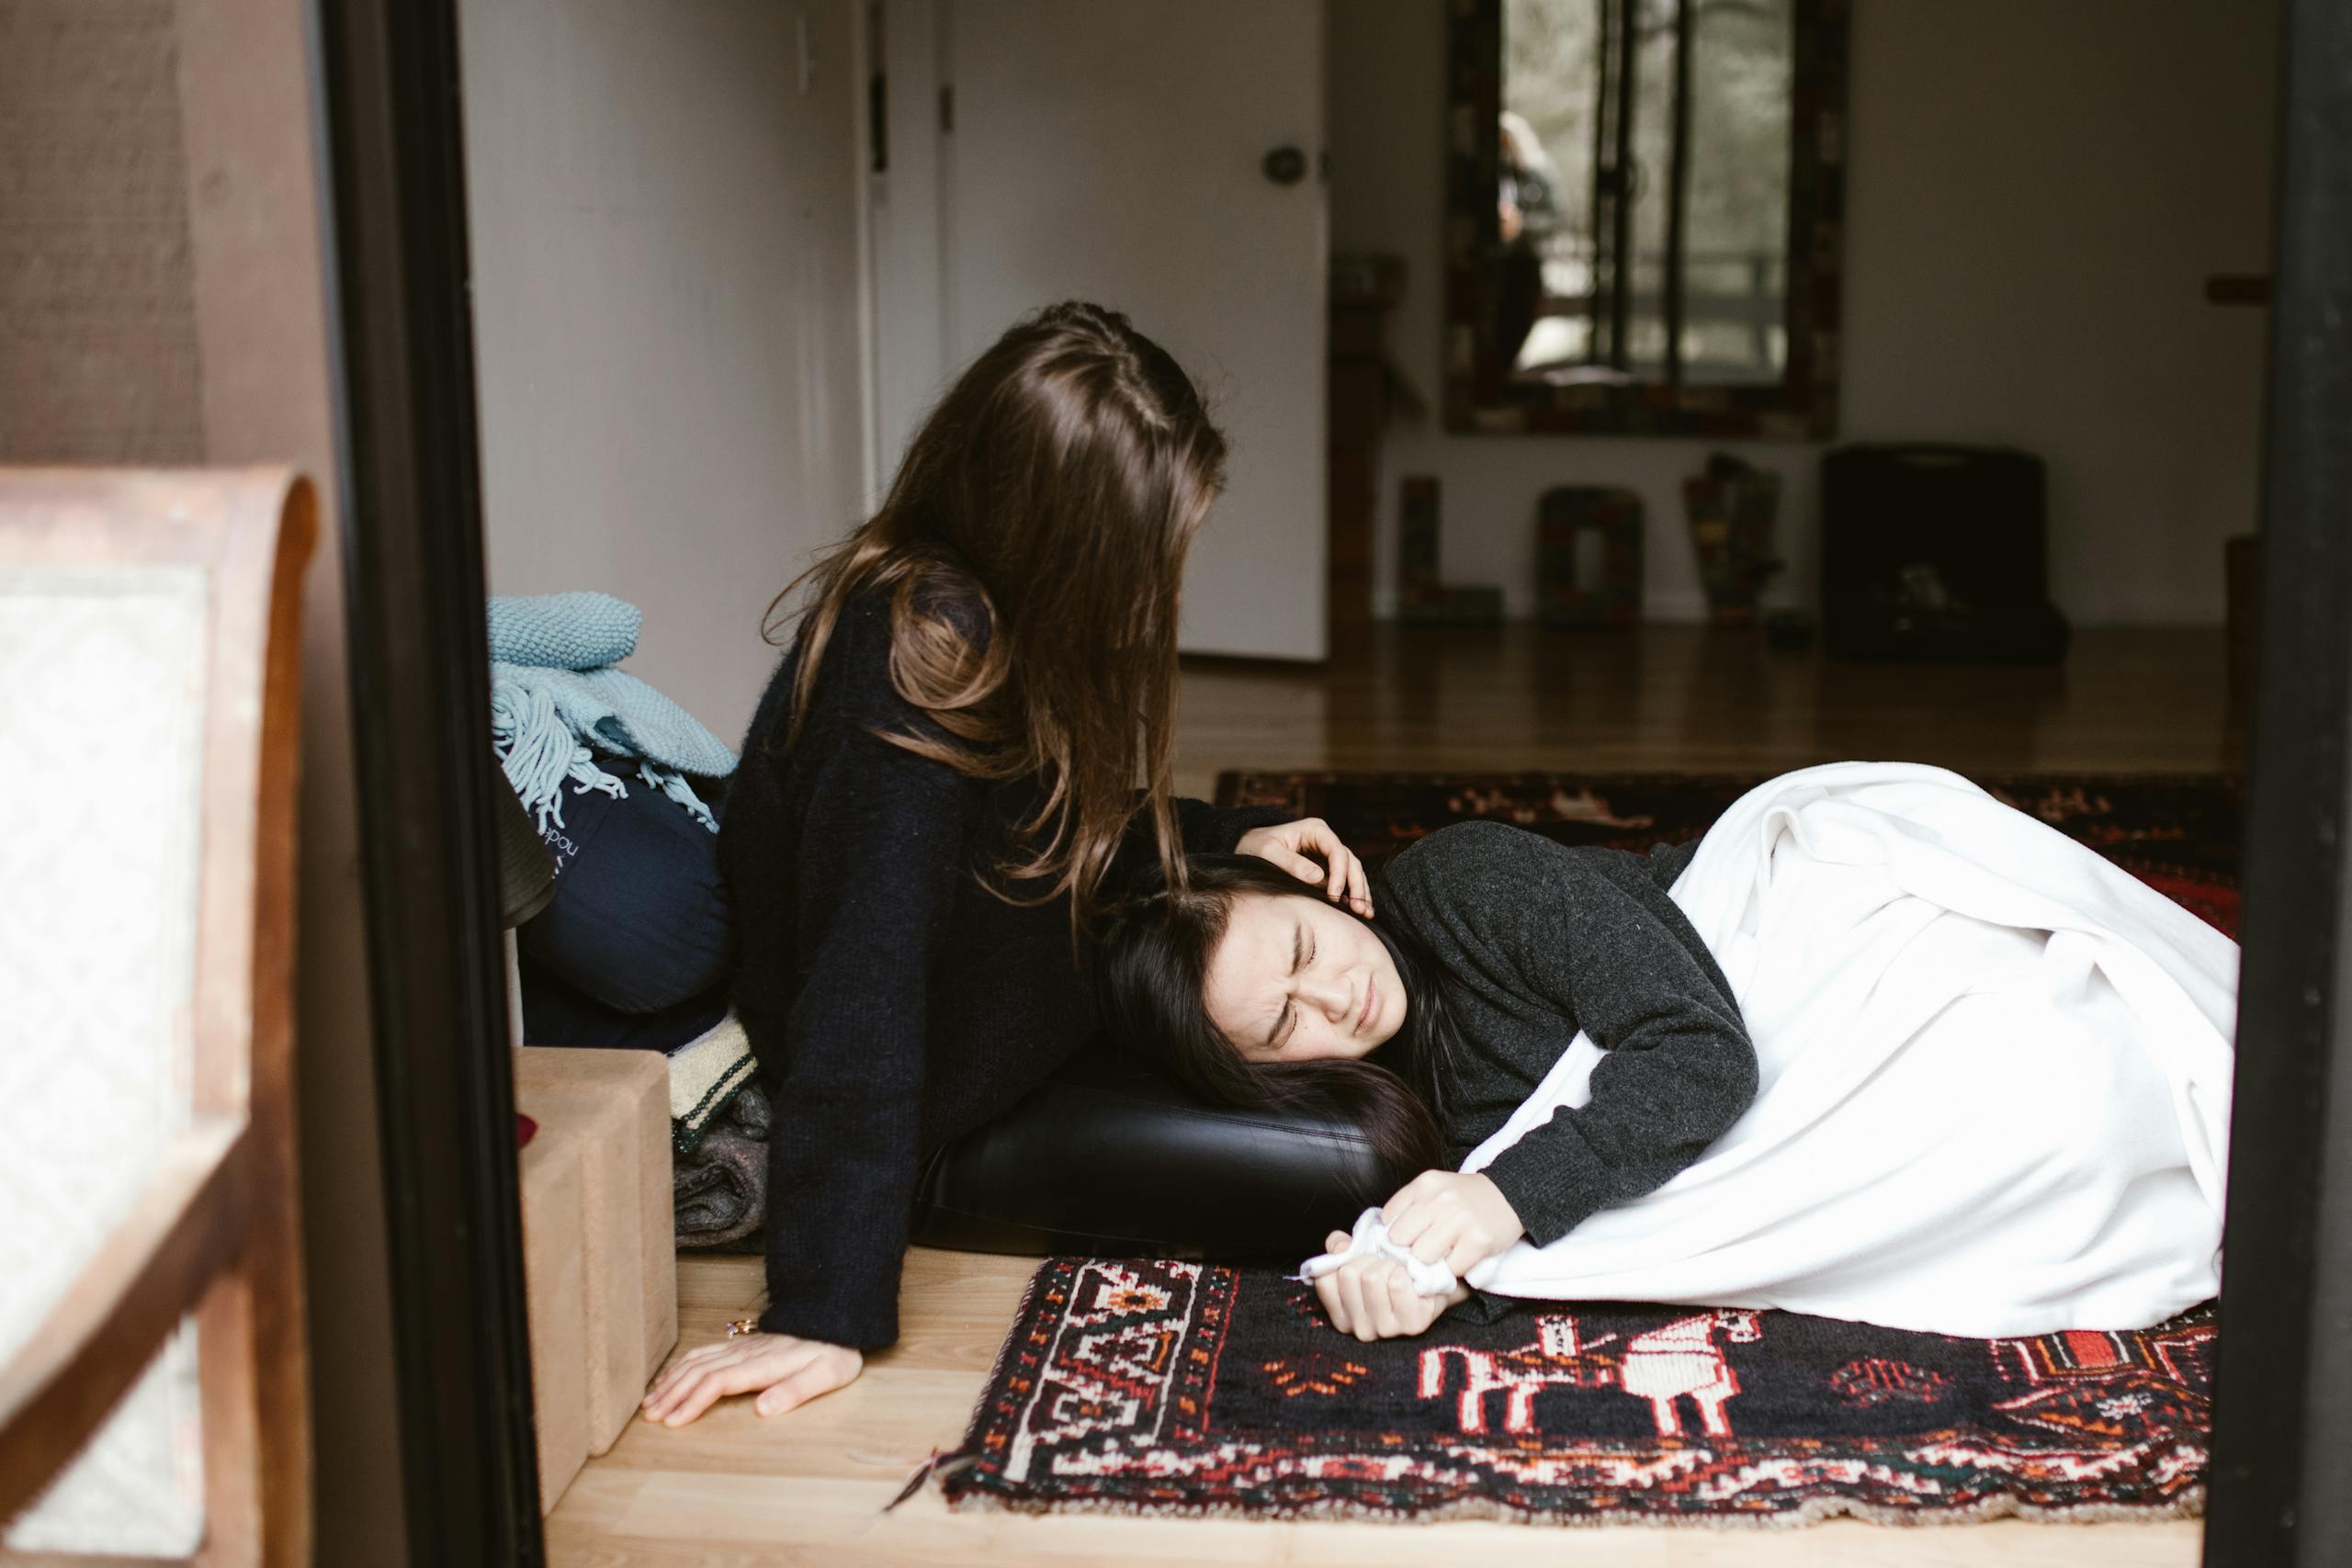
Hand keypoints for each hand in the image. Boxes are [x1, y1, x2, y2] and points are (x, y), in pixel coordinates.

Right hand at [639, 1330, 861, 1426]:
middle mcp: (747, 1352)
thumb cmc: (834, 1352)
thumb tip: (762, 1409)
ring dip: (672, 1380)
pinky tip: (670, 1375)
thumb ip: (795, 1391)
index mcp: (764, 1363)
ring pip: (697, 1360)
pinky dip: (682, 1364)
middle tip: (649, 1417)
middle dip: (672, 1395)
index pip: (718, 1382)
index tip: (672, 1421)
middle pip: (700, 1372)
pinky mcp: (743, 1343)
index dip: (693, 1401)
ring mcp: (742, 1345)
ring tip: (650, 1401)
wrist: (837, 1321)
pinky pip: (705, 1351)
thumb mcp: (827, 1375)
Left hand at [1236, 818, 1372, 916]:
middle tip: (1358, 908)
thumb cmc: (1255, 846)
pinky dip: (1353, 895)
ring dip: (1360, 892)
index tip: (1333, 896)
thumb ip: (1292, 864)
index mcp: (1316, 830)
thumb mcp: (1268, 852)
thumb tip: (1319, 878)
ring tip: (1365, 912)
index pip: (1337, 850)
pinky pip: (1345, 881)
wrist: (1247, 848)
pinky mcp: (1326, 869)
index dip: (1339, 874)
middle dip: (1356, 885)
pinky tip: (1361, 911)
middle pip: (1351, 861)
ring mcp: (1328, 855)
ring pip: (1353, 872)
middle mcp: (1326, 840)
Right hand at [1314, 1231, 1467, 1340]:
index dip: (1345, 1262)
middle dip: (1369, 1259)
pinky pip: (1397, 1283)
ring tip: (1398, 1271)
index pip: (1326, 1280)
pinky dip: (1405, 1271)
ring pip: (1372, 1278)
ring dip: (1388, 1264)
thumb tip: (1339, 1245)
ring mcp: (1386, 1330)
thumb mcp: (1359, 1257)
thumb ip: (1340, 1247)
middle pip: (1349, 1275)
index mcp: (1342, 1316)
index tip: (1361, 1264)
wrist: (1433, 1283)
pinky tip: (1411, 1279)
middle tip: (1384, 1265)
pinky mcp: (1412, 1324)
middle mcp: (1360, 1329)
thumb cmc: (1391, 1271)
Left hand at [1381, 1169, 1524, 1277]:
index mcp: (1425, 1185)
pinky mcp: (1479, 1241)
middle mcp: (1440, 1199)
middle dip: (1408, 1250)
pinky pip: (1451, 1268)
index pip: (1388, 1218)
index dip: (1393, 1235)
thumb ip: (1410, 1208)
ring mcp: (1460, 1220)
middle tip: (1420, 1253)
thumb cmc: (1465, 1198)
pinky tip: (1459, 1259)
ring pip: (1422, 1256)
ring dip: (1429, 1263)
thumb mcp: (1434, 1190)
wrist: (1509, 1195)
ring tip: (1440, 1257)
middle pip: (1401, 1239)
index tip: (1403, 1242)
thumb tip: (1383, 1239)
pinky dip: (1452, 1270)